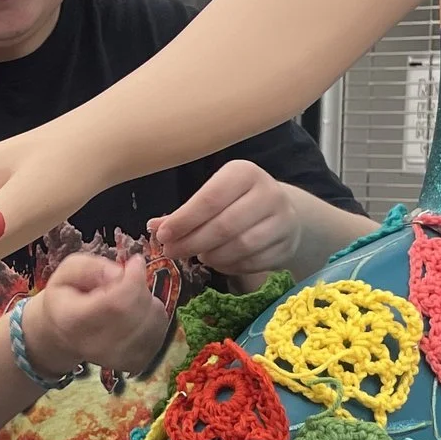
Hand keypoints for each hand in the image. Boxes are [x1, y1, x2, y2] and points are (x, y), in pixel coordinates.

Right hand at [25, 255, 173, 380]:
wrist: (63, 335)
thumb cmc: (66, 300)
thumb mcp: (67, 272)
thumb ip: (92, 267)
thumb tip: (121, 273)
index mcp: (74, 321)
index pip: (115, 303)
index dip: (133, 279)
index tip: (135, 262)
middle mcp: (96, 346)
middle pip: (137, 311)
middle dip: (140, 286)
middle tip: (126, 281)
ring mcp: (118, 358)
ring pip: (154, 321)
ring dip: (148, 301)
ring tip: (128, 299)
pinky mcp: (136, 362)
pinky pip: (160, 332)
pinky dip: (154, 317)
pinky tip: (137, 313)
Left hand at [153, 160, 306, 279]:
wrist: (279, 210)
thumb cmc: (236, 201)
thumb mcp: (211, 196)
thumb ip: (183, 213)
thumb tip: (153, 227)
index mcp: (245, 173)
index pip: (210, 199)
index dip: (183, 221)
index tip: (162, 236)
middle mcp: (268, 193)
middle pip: (224, 226)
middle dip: (193, 243)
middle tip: (172, 252)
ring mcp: (283, 220)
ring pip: (240, 246)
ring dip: (212, 256)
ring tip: (198, 256)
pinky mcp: (287, 245)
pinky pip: (253, 262)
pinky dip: (230, 266)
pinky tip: (218, 261)